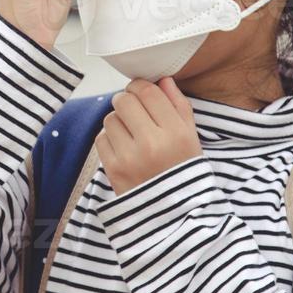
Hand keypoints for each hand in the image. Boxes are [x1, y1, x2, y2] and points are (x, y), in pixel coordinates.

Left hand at [95, 78, 203, 194]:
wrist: (174, 214)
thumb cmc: (183, 170)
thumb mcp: (191, 137)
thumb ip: (178, 105)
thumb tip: (162, 79)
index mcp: (176, 132)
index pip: (148, 92)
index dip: (141, 87)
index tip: (142, 93)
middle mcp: (152, 143)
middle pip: (124, 100)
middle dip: (127, 101)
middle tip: (134, 112)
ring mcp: (130, 157)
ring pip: (110, 118)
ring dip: (118, 121)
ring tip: (130, 133)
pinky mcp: (113, 170)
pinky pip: (101, 138)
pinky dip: (110, 139)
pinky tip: (123, 148)